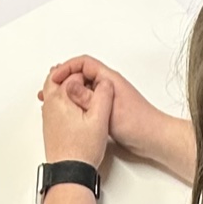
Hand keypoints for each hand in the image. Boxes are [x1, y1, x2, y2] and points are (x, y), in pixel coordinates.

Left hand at [40, 66, 113, 167]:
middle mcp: (50, 105)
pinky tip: (74, 105)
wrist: (70, 171)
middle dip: (70, 74)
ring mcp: (48, 116)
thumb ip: (103, 96)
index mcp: (60, 98)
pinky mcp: (51, 125)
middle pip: (56, 79)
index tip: (96, 77)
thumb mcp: (100, 119)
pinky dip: (63, 98)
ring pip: (53, 91)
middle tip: (83, 74)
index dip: (86, 73)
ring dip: (65, 86)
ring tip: (80, 86)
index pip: (72, 75)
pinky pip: (53, 103)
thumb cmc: (82, 149)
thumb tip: (105, 82)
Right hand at [42, 56, 175, 160]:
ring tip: (53, 102)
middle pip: (82, 75)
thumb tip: (68, 86)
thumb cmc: (138, 124)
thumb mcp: (108, 110)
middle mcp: (108, 86)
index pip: (84, 63)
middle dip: (64, 80)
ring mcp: (108, 99)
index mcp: (109, 79)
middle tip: (49, 90)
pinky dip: (76, 105)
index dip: (67, 68)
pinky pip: (88, 103)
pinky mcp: (107, 111)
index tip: (55, 78)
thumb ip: (88, 98)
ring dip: (68, 94)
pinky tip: (68, 114)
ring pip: (83, 90)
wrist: (153, 139)